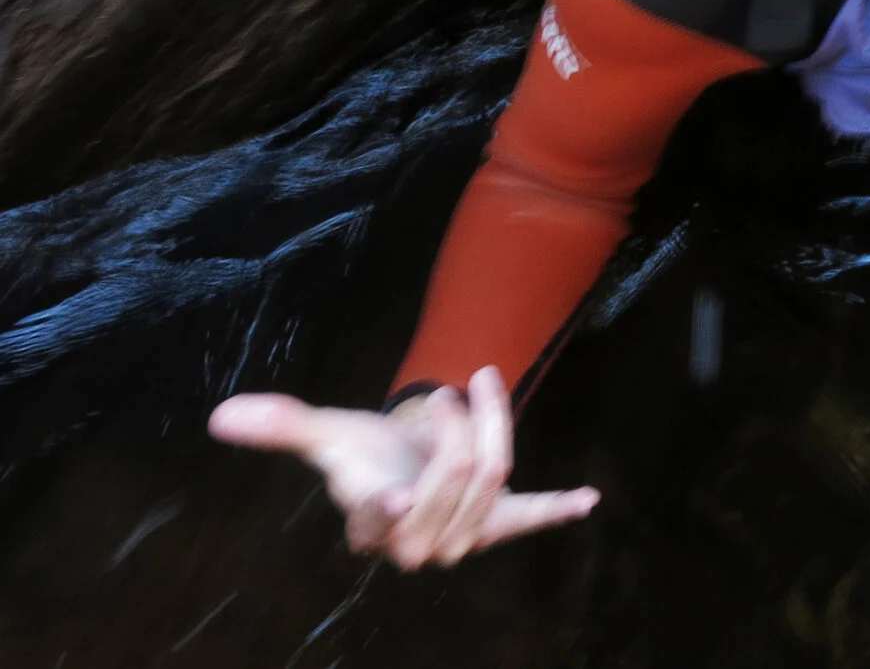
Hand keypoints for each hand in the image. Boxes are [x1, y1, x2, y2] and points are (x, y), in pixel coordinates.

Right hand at [208, 367, 597, 569]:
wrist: (402, 462)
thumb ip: (283, 425)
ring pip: (497, 476)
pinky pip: (530, 517)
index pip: (381, 517)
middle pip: (461, 477)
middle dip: (463, 424)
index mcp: (372, 520)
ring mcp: (461, 536)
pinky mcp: (497, 522)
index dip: (389, 509)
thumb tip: (222, 415)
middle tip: (451, 392)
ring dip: (496, 424)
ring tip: (482, 389)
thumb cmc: (365, 451)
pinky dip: (557, 509)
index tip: (396, 498)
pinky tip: (586, 500)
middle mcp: (417, 541)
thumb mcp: (329, 434)